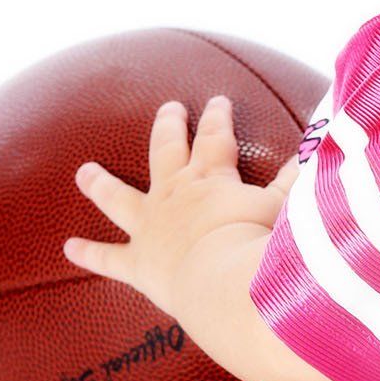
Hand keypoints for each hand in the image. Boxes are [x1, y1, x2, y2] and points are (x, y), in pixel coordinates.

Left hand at [62, 95, 276, 318]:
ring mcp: (150, 226)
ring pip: (119, 197)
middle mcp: (175, 194)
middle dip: (168, 127)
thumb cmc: (258, 242)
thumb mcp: (285, 205)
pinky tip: (68, 247)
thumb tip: (310, 152)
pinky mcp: (138, 262)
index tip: (217, 99)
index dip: (217, 116)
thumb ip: (296, 179)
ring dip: (101, 183)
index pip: (215, 136)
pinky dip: (89, 253)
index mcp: (210, 177)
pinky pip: (109, 257)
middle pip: (166, 151)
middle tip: (168, 108)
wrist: (225, 281)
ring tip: (84, 171)